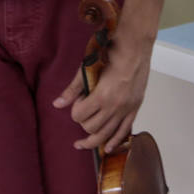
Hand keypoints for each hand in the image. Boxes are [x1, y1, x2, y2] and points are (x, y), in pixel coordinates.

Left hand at [53, 26, 151, 153]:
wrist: (136, 45)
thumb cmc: (112, 52)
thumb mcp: (87, 68)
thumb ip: (72, 89)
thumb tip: (57, 104)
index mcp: (102, 96)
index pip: (79, 115)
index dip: (75, 110)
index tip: (79, 100)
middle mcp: (115, 106)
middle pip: (91, 128)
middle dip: (83, 121)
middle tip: (83, 110)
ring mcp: (127, 108)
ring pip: (106, 134)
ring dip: (93, 140)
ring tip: (81, 143)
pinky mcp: (135, 107)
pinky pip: (125, 130)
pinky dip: (115, 141)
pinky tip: (107, 148)